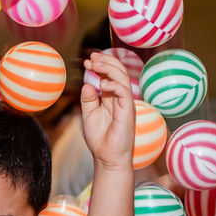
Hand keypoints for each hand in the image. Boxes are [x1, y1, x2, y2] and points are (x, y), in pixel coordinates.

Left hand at [81, 52, 134, 170]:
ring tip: (95, 65)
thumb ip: (88, 100)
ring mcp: (125, 103)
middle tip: (92, 58)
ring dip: (109, 68)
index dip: (100, 65)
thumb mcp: (89, 115)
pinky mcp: (128, 111)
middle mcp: (121, 98)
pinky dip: (114, 85)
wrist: (108, 158)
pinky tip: (102, 84)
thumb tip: (87, 84)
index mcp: (112, 97)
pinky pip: (124, 92)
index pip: (110, 75)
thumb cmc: (100, 139)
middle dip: (105, 62)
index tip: (87, 61)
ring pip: (123, 78)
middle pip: (118, 72)